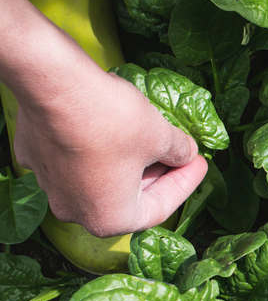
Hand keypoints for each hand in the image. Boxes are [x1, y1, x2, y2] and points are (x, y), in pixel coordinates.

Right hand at [12, 68, 207, 238]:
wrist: (54, 81)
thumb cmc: (110, 119)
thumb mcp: (161, 136)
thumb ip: (179, 152)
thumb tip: (186, 153)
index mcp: (109, 218)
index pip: (160, 208)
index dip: (185, 184)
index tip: (200, 164)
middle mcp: (74, 210)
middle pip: (128, 197)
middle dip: (158, 174)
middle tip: (180, 155)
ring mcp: (49, 184)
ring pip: (101, 178)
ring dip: (128, 162)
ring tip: (152, 141)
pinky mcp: (34, 155)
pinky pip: (74, 158)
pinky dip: (96, 148)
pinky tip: (113, 128)